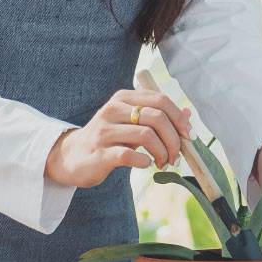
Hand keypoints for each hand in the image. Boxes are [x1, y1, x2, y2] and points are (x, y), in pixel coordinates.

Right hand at [45, 90, 193, 187]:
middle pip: (157, 117)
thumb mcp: (134, 124)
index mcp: (124, 98)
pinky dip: (145, 161)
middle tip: (176, 155)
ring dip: (163, 152)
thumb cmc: (110, 139)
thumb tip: (188, 113)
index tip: (189, 136)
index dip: (180, 118)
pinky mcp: (100, 153)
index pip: (160, 100)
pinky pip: (130, 156)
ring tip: (164, 162)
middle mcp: (113, 110)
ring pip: (147, 135)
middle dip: (174, 139)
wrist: (73, 156)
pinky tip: (146, 164)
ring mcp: (105, 131)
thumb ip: (159, 117)